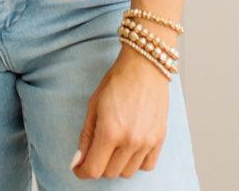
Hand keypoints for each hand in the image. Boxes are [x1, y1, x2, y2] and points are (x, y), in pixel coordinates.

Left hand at [71, 45, 169, 179]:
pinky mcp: (160, 139)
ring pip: (127, 172)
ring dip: (117, 164)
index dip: (83, 172)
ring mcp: (147, 141)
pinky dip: (136, 161)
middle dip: (99, 164)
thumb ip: (86, 136)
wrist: (144, 65)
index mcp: (110, 131)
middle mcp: (130, 140)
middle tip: (97, 149)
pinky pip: (146, 166)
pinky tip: (131, 146)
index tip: (79, 168)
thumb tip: (78, 161)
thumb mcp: (93, 104)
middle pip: (110, 173)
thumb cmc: (117, 80)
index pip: (94, 169)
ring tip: (115, 144)